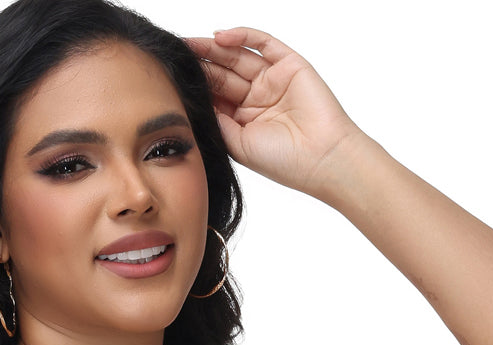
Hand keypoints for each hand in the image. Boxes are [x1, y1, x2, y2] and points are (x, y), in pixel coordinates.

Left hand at [183, 27, 363, 194]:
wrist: (322, 158)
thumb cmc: (284, 161)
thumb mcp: (238, 144)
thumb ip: (217, 121)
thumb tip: (194, 101)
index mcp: (244, 120)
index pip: (215, 96)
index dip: (196, 85)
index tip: (171, 77)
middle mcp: (257, 98)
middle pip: (223, 73)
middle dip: (201, 63)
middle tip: (176, 54)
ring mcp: (273, 80)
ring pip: (239, 57)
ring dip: (214, 48)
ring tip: (191, 44)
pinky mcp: (289, 65)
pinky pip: (263, 43)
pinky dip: (242, 36)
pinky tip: (219, 37)